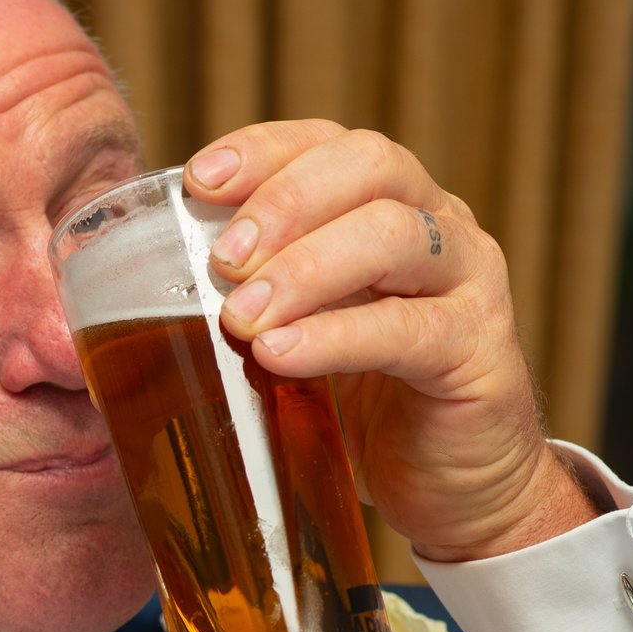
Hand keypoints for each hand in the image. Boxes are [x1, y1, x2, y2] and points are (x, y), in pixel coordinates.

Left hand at [183, 121, 601, 563]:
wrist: (456, 488)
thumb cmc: (367, 405)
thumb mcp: (303, 334)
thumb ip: (257, 298)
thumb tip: (151, 292)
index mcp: (392, 206)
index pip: (331, 144)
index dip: (265, 149)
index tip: (200, 180)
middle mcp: (442, 226)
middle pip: (371, 167)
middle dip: (285, 202)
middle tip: (223, 259)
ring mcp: (471, 283)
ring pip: (395, 236)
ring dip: (305, 268)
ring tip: (242, 316)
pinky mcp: (481, 351)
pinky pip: (409, 329)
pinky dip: (337, 337)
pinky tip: (282, 355)